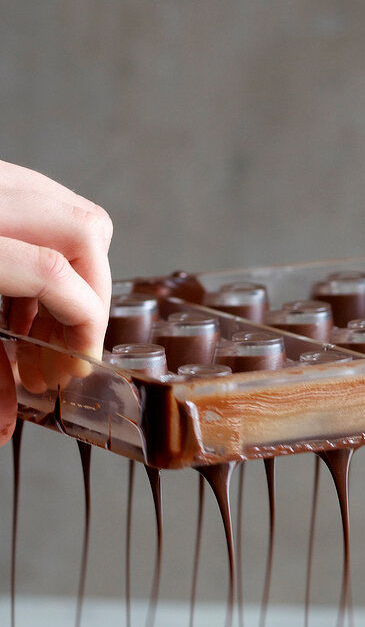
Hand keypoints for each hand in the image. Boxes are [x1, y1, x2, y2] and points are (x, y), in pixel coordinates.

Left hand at [0, 160, 112, 441]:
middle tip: (72, 346)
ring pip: (73, 210)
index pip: (55, 273)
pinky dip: (53, 250)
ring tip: (47, 325)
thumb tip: (6, 424)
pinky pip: (45, 203)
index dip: (81, 328)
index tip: (74, 368)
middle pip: (83, 230)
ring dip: (79, 274)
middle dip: (94, 297)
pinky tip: (25, 293)